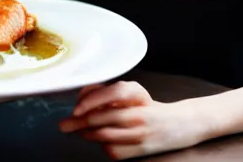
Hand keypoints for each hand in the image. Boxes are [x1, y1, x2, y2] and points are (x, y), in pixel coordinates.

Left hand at [59, 80, 206, 159]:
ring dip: (87, 133)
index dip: (90, 101)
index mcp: (136, 94)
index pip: (110, 93)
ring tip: (81, 131)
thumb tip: (82, 98)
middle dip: (79, 122)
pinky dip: (102, 146)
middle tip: (65, 124)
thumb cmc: (149, 107)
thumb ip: (108, 93)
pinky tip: (101, 140)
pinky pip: (112, 150)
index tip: (76, 109)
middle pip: (102, 116)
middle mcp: (138, 112)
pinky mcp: (139, 150)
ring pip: (103, 134)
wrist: (177, 125)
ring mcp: (139, 132)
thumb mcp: (133, 93)